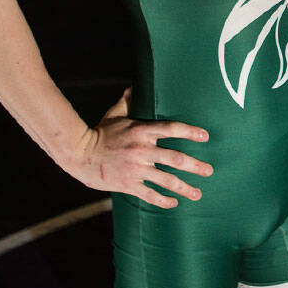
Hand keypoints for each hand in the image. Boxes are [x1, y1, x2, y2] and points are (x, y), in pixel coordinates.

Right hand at [70, 89, 211, 207]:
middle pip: (175, 158)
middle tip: (209, 171)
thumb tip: (135, 85)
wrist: (78, 153)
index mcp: (141, 130)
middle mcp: (141, 150)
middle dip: (195, 166)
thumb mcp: (114, 113)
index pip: (171, 129)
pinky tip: (174, 202)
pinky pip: (150, 194)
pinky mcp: (128, 184)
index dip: (190, 132)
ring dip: (184, 188)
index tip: (205, 136)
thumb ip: (128, 101)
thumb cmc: (99, 132)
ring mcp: (135, 168)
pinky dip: (163, 200)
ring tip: (198, 193)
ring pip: (166, 180)